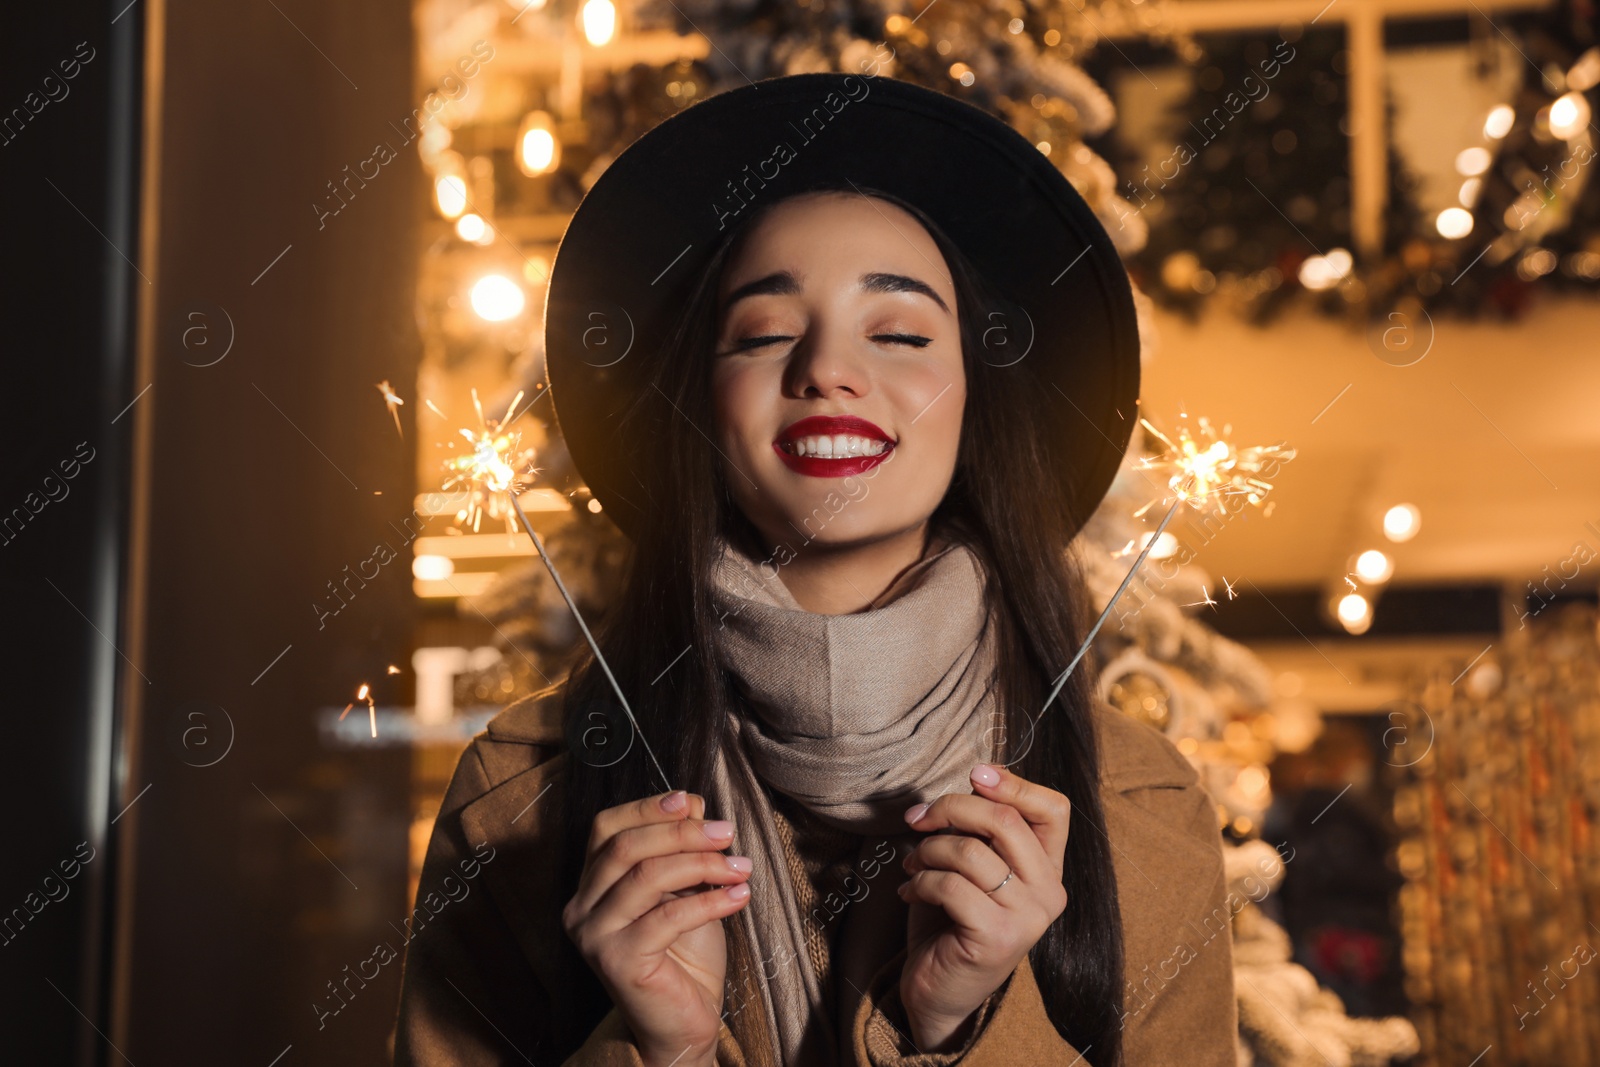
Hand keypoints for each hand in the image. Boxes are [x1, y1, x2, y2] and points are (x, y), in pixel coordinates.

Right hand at [562, 789, 752, 1066]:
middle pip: (626, 847)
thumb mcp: (685, 890)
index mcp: (591, 886)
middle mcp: (581, 908)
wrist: (683, 1022)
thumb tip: (692, 804)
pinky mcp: (617, 961)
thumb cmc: (684, 956)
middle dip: (682, 833)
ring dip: (702, 864)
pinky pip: (667, 916)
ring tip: (740, 867)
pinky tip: (739, 897)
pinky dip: (710, 901)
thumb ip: (680, 851)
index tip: (690, 801)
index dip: (646, 808)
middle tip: (726, 833)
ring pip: (646, 876)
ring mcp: (594, 936)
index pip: (606, 829)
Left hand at [895, 763, 1070, 1050]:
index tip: (974, 773)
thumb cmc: (954, 920)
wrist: (941, 992)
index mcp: (1049, 870)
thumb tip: (975, 778)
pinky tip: (909, 891)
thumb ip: (982, 829)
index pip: (1055, 809)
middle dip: (952, 807)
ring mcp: (1027, 918)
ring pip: (970, 851)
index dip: (1015, 783)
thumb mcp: (974, 866)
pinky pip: (950, 886)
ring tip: (912, 864)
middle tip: (917, 818)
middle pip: (1005, 820)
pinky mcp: (996, 938)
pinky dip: (920, 881)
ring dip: (927, 850)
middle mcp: (1049, 893)